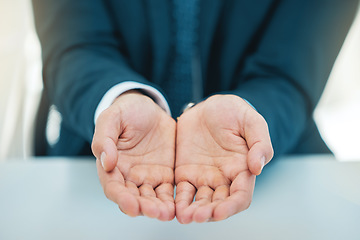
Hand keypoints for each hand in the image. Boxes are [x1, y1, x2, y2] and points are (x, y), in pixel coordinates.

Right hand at [92, 91, 175, 220]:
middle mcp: (128, 176)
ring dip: (158, 208)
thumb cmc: (126, 112)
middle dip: (143, 207)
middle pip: (134, 198)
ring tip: (167, 213)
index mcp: (112, 166)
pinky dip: (172, 201)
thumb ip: (105, 138)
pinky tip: (178, 206)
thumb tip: (106, 162)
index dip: (121, 198)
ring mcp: (147, 177)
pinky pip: (168, 192)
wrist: (149, 108)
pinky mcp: (165, 175)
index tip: (130, 204)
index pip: (113, 187)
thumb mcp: (112, 118)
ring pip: (151, 199)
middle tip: (154, 212)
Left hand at [175, 95, 272, 223]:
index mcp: (242, 169)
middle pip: (218, 204)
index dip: (231, 207)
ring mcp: (203, 177)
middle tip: (197, 216)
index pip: (240, 196)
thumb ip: (259, 143)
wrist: (208, 106)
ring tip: (184, 216)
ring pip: (199, 202)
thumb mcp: (251, 121)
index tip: (220, 212)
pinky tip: (172, 207)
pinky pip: (182, 191)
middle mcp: (223, 178)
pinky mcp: (185, 173)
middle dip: (209, 213)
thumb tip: (257, 168)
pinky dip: (178, 201)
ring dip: (193, 212)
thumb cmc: (233, 112)